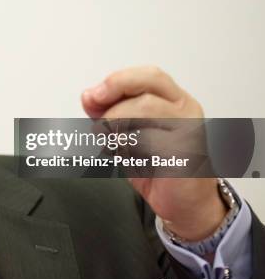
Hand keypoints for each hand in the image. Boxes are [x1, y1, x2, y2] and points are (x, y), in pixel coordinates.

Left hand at [81, 66, 226, 240]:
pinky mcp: (187, 153)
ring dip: (118, 126)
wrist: (185, 203)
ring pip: (146, 110)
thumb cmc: (158, 165)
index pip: (148, 75)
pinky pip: (150, 140)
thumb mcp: (126, 133)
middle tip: (98, 123)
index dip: (117, 82)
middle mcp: (186, 109)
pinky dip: (129, 148)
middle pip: (146, 90)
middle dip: (113, 103)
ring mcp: (189, 129)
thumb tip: (89, 96)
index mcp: (173, 99)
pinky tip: (127, 157)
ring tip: (110, 143)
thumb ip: (108, 112)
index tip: (92, 95)